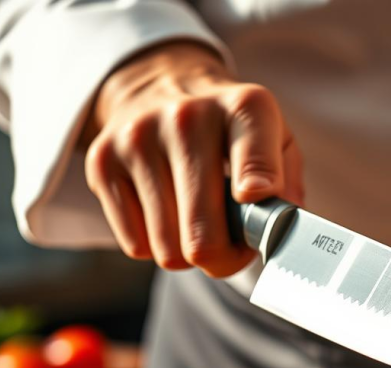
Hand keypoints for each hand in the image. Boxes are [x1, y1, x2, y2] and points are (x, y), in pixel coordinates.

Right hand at [83, 41, 301, 277]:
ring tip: (201, 227)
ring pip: (167, 249)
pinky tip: (168, 215)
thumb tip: (279, 231)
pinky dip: (156, 244)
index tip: (255, 209)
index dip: (258, 201)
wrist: (162, 86)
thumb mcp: (277, 138)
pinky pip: (136, 245)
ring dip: (189, 254)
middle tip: (232, 251)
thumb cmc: (233, 129)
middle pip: (202, 236)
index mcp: (245, 108)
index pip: (255, 169)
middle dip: (224, 260)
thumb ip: (288, 185)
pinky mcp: (102, 161)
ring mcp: (138, 138)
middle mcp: (188, 117)